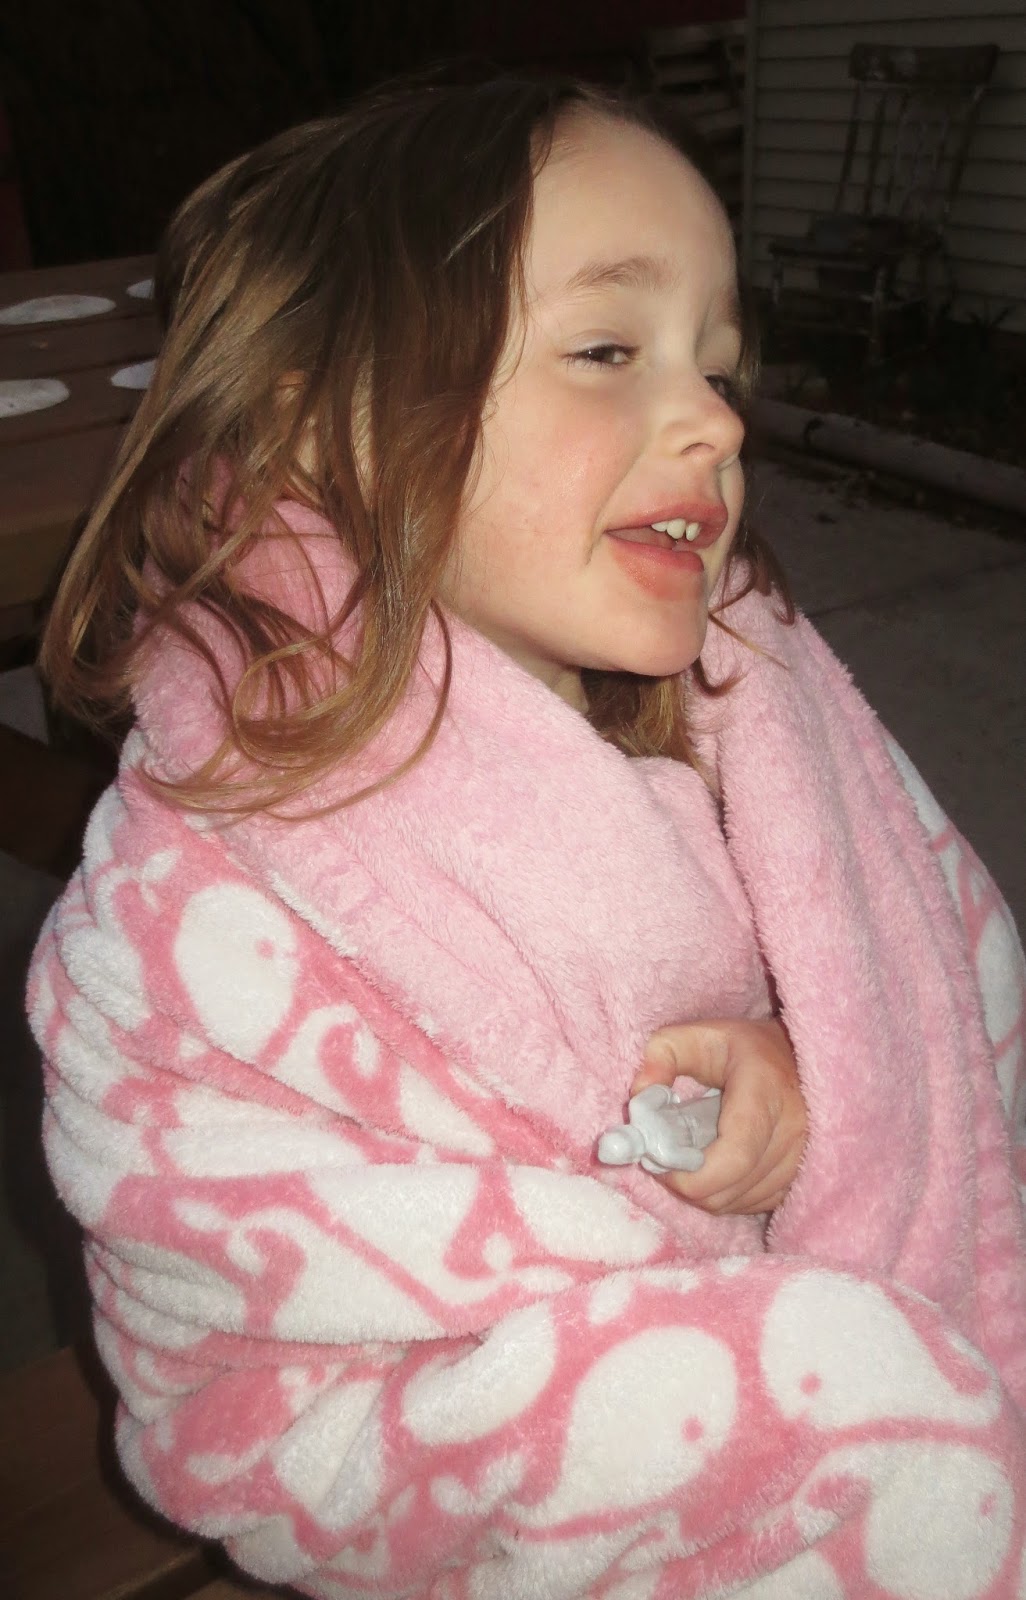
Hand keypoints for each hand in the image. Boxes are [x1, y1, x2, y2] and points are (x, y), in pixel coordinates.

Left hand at [631, 1018, 806, 1214]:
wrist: (800, 1060)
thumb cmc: (744, 1048)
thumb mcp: (699, 1035)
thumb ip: (661, 1054)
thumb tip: (639, 1095)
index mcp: (766, 1090)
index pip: (735, 1155)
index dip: (692, 1174)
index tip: (659, 1161)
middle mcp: (793, 1130)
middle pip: (730, 1186)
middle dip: (686, 1181)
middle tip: (665, 1157)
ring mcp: (803, 1159)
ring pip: (738, 1202)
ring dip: (704, 1190)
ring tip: (691, 1158)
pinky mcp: (801, 1179)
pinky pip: (752, 1205)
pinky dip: (725, 1195)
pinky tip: (716, 1168)